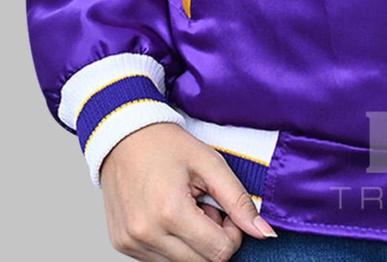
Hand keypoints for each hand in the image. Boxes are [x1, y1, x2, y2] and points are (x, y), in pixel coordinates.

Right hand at [99, 122, 277, 260]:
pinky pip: (159, 260)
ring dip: (192, 243)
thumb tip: (264, 232)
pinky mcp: (122, 245)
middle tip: (204, 206)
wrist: (123, 136)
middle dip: (212, 238)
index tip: (224, 209)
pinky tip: (168, 214)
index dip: (231, 234)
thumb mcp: (210, 163)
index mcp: (170, 212)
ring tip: (185, 207)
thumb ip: (238, 200)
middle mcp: (146, 234)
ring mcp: (130, 243)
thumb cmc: (166, 145)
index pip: (218, 252)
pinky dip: (172, 243)